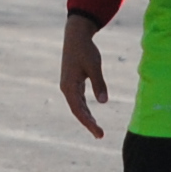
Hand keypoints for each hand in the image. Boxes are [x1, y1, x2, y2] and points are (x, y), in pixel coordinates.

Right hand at [61, 15, 110, 137]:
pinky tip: (91, 116)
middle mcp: (67, 88)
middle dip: (88, 124)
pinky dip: (85, 109)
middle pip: (77, 111)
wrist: (76, 36)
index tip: (98, 132)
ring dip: (87, 118)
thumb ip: (99, 84)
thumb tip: (104, 102)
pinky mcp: (72, 82)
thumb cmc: (85, 50)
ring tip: (97, 129)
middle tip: (100, 135)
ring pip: (77, 106)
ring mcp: (69, 86)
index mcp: (69, 86)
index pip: (79, 110)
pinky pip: (78, 100)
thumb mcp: (94, 66)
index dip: (88, 123)